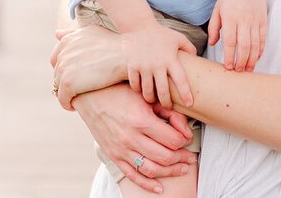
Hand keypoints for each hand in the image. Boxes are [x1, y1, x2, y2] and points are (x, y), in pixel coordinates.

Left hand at [51, 25, 126, 109]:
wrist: (128, 58)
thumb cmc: (115, 46)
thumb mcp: (92, 33)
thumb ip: (73, 34)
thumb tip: (57, 34)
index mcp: (68, 41)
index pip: (55, 59)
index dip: (64, 70)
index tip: (75, 78)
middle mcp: (63, 52)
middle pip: (57, 74)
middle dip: (65, 82)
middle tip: (78, 91)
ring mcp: (64, 67)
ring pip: (58, 87)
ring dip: (66, 94)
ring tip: (77, 99)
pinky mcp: (68, 83)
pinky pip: (62, 99)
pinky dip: (67, 104)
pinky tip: (75, 107)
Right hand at [74, 84, 196, 193]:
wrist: (90, 96)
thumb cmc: (121, 92)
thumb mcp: (146, 96)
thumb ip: (169, 112)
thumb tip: (186, 130)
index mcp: (141, 120)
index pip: (172, 140)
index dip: (185, 140)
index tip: (188, 138)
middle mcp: (131, 138)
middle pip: (165, 157)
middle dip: (182, 158)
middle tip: (190, 156)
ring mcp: (121, 149)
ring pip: (152, 170)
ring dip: (171, 172)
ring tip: (183, 169)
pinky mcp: (114, 156)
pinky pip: (132, 176)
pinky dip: (147, 185)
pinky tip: (160, 188)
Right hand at [121, 23, 196, 105]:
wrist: (138, 25)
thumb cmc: (160, 33)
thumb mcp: (178, 38)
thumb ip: (189, 48)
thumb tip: (196, 58)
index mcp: (171, 59)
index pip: (181, 80)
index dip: (186, 94)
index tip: (190, 104)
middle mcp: (157, 65)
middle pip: (163, 92)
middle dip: (166, 103)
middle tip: (168, 107)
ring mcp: (144, 66)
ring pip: (147, 91)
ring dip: (151, 98)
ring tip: (153, 99)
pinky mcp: (132, 66)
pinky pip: (135, 84)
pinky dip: (138, 89)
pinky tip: (141, 90)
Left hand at [209, 0, 266, 70]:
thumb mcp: (217, 9)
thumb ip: (214, 27)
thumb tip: (213, 43)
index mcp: (230, 17)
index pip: (230, 41)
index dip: (229, 56)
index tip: (228, 67)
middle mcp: (243, 20)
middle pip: (244, 46)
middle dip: (241, 61)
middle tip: (238, 71)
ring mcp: (255, 21)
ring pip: (255, 44)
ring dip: (251, 59)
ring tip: (247, 69)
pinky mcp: (263, 20)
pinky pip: (263, 39)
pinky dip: (260, 50)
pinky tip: (256, 58)